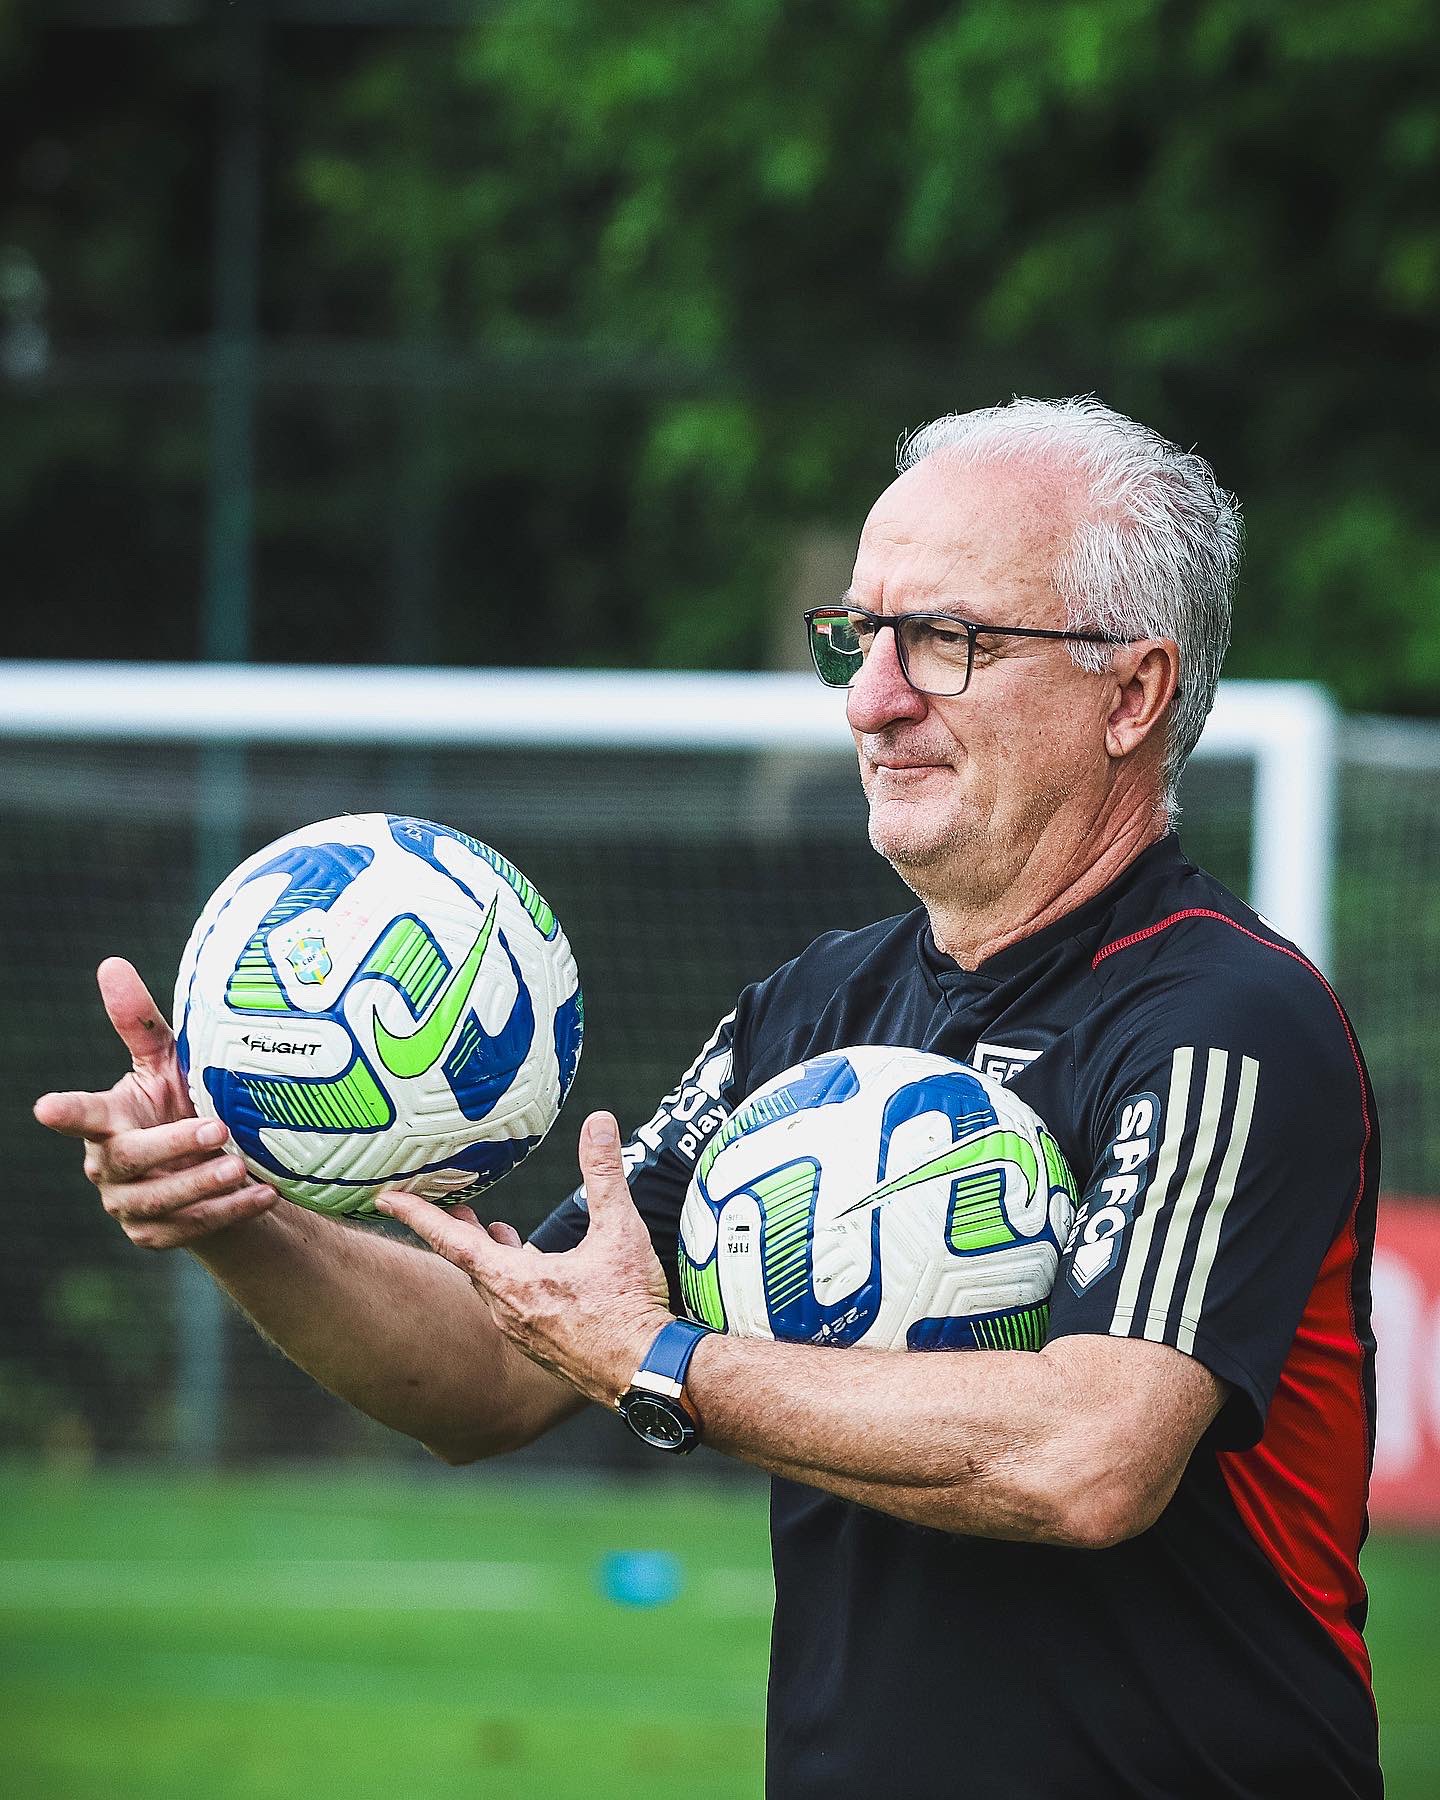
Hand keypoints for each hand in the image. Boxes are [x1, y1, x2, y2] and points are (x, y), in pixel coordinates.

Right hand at [33, 957, 278, 1249]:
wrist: (218, 1169)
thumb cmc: (184, 1102)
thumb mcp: (170, 1062)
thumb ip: (139, 1023)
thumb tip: (111, 964)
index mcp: (109, 1119)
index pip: (80, 1114)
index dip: (65, 1112)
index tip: (45, 1107)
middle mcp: (109, 1164)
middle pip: (130, 1158)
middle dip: (173, 1145)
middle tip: (218, 1131)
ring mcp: (130, 1205)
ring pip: (160, 1201)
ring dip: (203, 1185)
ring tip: (241, 1166)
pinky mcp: (156, 1236)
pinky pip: (190, 1228)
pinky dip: (229, 1213)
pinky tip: (263, 1194)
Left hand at [377, 1111, 672, 1406]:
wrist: (649, 1376)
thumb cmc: (631, 1308)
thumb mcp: (620, 1232)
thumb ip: (604, 1173)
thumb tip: (599, 1122)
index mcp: (515, 1281)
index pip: (451, 1240)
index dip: (417, 1214)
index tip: (385, 1197)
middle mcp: (507, 1311)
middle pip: (469, 1264)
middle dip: (458, 1233)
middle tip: (453, 1210)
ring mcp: (522, 1335)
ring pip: (493, 1288)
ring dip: (490, 1258)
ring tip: (498, 1234)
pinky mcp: (541, 1350)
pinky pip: (512, 1309)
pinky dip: (512, 1282)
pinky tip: (538, 1274)